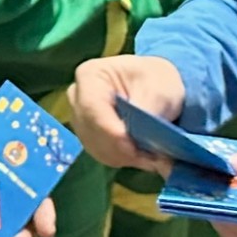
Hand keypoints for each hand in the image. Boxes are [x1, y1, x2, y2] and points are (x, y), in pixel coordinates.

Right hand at [68, 55, 188, 173]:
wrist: (155, 86)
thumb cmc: (156, 79)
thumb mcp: (159, 88)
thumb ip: (148, 111)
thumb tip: (142, 138)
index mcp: (90, 76)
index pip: (92, 108)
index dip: (112, 132)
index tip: (136, 148)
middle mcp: (77, 98)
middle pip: (93, 132)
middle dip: (124, 149)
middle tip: (157, 158)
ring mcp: (80, 120)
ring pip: (97, 148)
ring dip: (127, 157)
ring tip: (156, 157)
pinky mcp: (88, 138)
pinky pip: (102, 155)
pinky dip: (125, 160)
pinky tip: (144, 156)